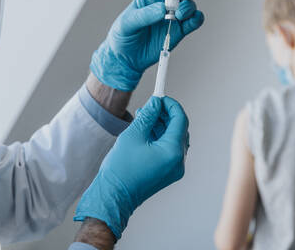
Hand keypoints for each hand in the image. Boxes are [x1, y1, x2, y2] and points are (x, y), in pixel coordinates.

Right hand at [74, 96, 189, 238]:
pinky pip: (169, 150)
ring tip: (144, 119)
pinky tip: (146, 132)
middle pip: (179, 129)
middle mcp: (178, 161)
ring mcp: (175, 168)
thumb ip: (148, 115)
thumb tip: (156, 102)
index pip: (180, 119)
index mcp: (173, 151)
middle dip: (165, 115)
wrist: (114, 196)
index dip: (171, 105)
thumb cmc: (121, 169)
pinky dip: (160, 139)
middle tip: (151, 106)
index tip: (160, 97)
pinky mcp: (168, 173)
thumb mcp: (133, 134)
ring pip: (174, 139)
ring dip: (162, 126)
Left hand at [90, 0, 204, 90]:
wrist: (127, 58)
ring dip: (188, 7)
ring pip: (189, 5)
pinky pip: (194, 21)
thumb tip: (163, 9)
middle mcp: (164, 3)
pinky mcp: (180, 31)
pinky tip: (192, 20)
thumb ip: (144, 15)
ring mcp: (173, 17)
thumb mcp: (127, 24)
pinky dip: (197, 19)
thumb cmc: (123, 36)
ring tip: (178, 15)